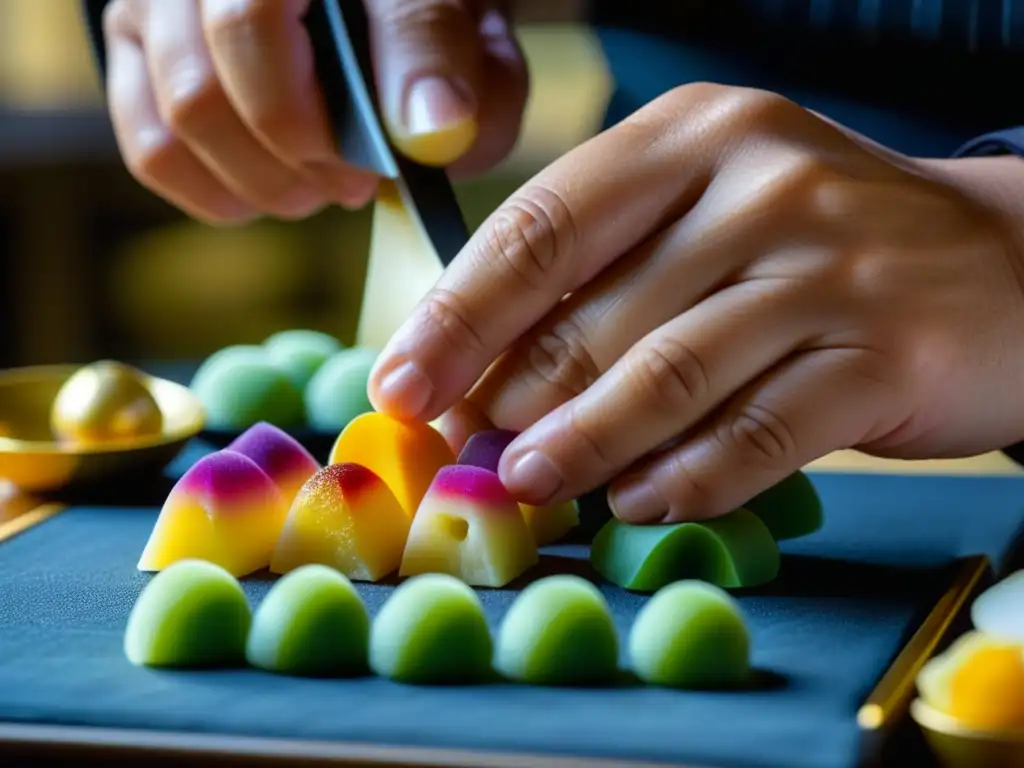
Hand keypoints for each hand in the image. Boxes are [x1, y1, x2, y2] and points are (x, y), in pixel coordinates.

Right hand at [101, 0, 527, 222]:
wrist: (378, 13)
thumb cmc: (421, 24)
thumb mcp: (469, 33)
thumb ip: (463, 70)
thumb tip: (433, 128)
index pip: (256, 22)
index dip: (310, 120)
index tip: (377, 171)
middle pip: (209, 89)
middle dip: (293, 160)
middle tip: (353, 184)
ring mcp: (158, 4)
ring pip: (182, 117)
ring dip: (262, 181)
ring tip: (321, 186)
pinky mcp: (136, 51)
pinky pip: (153, 149)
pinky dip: (218, 193)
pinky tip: (273, 189)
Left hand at [367, 83, 1023, 523]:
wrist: (999, 264)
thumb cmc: (818, 245)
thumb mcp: (707, 218)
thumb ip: (605, 279)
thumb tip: (480, 375)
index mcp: (690, 137)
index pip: (541, 226)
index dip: (457, 316)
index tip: (400, 386)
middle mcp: (759, 184)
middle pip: (596, 310)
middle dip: (510, 394)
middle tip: (463, 453)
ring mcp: (830, 266)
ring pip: (669, 373)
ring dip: (583, 443)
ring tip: (529, 484)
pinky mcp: (884, 354)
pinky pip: (760, 432)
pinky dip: (689, 478)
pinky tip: (640, 504)